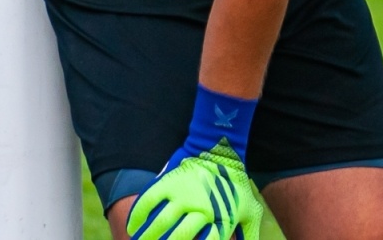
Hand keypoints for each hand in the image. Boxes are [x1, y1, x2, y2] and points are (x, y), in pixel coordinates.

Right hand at [126, 143, 262, 239]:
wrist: (223, 152)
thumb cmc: (236, 186)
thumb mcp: (250, 212)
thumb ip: (249, 237)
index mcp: (220, 221)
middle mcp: (201, 210)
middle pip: (177, 238)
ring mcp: (184, 195)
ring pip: (159, 225)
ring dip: (146, 237)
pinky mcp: (170, 182)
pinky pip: (147, 202)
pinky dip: (136, 217)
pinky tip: (132, 228)